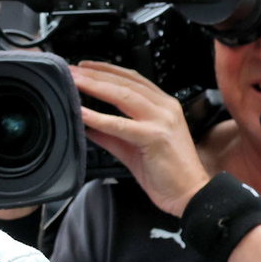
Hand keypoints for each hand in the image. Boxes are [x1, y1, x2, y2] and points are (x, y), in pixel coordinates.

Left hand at [70, 61, 210, 216]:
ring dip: (95, 86)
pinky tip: (82, 113)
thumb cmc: (166, 173)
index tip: (84, 66)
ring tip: (73, 82)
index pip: (132, 78)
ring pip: (123, 95)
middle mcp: (165, 108)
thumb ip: (110, 134)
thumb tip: (86, 124)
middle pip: (125, 82)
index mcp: (163, 105)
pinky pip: (121, 124)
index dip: (106, 70)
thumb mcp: (132, 147)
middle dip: (95, 74)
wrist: (190, 195)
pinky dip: (99, 117)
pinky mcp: (155, 137)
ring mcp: (162, 120)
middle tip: (70, 70)